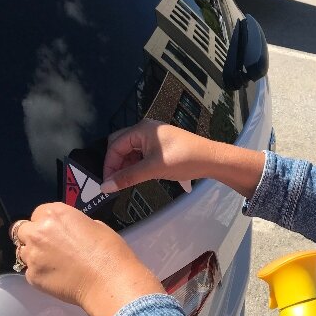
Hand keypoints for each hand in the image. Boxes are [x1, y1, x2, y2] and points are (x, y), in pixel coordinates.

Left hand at [13, 203, 163, 315]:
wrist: (108, 280)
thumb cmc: (109, 251)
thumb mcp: (96, 225)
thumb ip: (74, 225)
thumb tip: (69, 232)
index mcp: (56, 214)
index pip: (38, 212)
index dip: (47, 221)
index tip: (55, 229)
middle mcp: (39, 232)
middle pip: (22, 230)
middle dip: (33, 235)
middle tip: (50, 245)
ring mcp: (32, 255)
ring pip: (22, 251)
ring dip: (33, 253)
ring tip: (53, 262)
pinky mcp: (32, 276)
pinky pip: (29, 271)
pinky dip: (40, 272)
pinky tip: (57, 275)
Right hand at [103, 119, 265, 198]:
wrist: (210, 159)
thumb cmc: (183, 159)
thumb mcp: (153, 169)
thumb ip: (127, 177)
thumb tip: (105, 186)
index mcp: (141, 129)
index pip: (114, 145)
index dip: (109, 164)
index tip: (107, 182)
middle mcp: (145, 130)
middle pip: (120, 145)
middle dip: (115, 164)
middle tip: (114, 182)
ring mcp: (153, 137)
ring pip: (130, 151)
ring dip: (126, 166)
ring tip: (126, 182)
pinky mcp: (160, 146)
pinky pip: (141, 154)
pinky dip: (136, 165)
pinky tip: (137, 176)